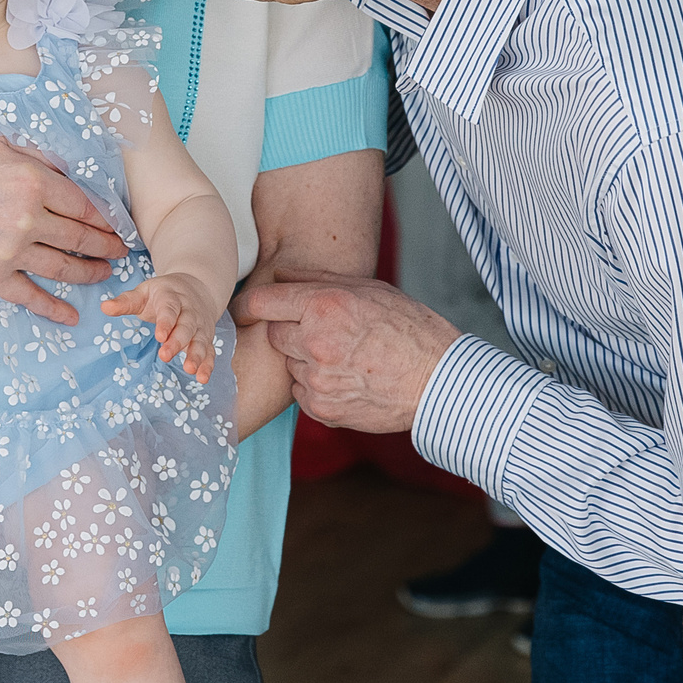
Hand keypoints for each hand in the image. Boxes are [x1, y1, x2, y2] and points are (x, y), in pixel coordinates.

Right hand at [0, 135, 126, 324]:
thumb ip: (37, 158)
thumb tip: (69, 170)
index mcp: (33, 181)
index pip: (84, 205)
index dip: (105, 218)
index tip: (116, 225)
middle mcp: (27, 218)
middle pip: (81, 238)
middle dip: (106, 247)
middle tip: (121, 251)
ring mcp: (9, 250)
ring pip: (64, 267)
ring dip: (91, 273)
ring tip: (105, 273)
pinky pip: (29, 296)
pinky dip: (53, 308)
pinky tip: (71, 316)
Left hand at [103, 272, 222, 380]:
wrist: (197, 287)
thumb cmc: (163, 294)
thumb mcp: (144, 293)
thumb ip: (126, 302)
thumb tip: (104, 307)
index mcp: (171, 297)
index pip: (169, 309)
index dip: (165, 322)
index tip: (159, 336)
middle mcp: (189, 311)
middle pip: (185, 326)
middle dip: (177, 341)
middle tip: (165, 355)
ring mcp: (200, 325)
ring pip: (200, 340)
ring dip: (196, 355)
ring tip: (190, 369)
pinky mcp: (206, 338)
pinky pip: (209, 351)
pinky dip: (208, 364)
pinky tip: (203, 378)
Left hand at [231, 272, 460, 432]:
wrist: (438, 381)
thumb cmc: (410, 329)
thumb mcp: (370, 290)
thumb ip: (318, 280)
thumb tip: (280, 272)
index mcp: (325, 307)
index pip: (261, 302)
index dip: (249, 304)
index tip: (244, 309)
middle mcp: (315, 343)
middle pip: (274, 334)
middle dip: (291, 331)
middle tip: (324, 332)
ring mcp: (316, 380)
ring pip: (289, 365)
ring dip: (305, 360)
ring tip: (343, 357)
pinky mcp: (322, 409)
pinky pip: (301, 393)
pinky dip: (315, 386)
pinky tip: (346, 379)